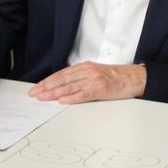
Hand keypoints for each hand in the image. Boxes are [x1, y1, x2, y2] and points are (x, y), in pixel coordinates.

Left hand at [28, 62, 146, 103]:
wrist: (134, 77)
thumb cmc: (116, 77)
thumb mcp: (95, 72)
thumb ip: (81, 77)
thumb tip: (63, 87)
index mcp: (85, 67)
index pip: (61, 74)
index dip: (47, 81)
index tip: (37, 88)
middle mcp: (87, 71)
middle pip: (62, 80)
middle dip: (46, 87)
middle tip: (34, 94)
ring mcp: (94, 80)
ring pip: (70, 87)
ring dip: (54, 93)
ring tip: (43, 97)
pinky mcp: (101, 89)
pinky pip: (83, 94)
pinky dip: (72, 98)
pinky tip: (62, 101)